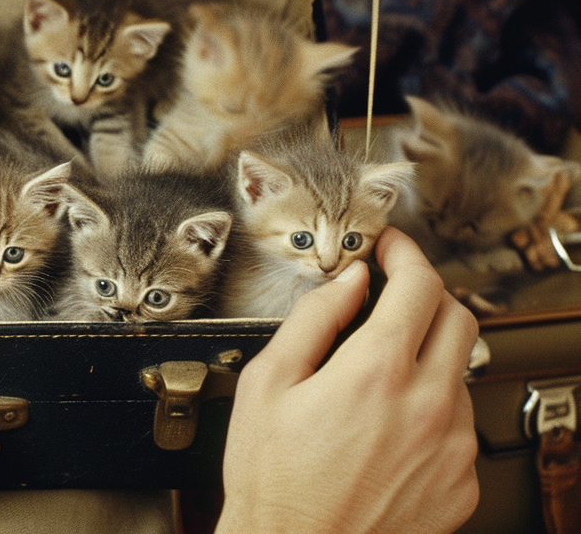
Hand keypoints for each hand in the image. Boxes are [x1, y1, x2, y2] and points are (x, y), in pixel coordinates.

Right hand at [217, 227, 478, 533]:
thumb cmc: (273, 479)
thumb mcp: (268, 383)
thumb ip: (313, 319)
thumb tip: (348, 281)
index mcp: (375, 372)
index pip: (419, 285)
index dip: (405, 254)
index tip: (392, 249)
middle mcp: (427, 405)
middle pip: (460, 318)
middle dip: (428, 294)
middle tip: (396, 295)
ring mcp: (452, 446)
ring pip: (461, 372)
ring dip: (429, 356)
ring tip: (380, 376)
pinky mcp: (461, 480)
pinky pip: (459, 425)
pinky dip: (432, 409)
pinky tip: (390, 424)